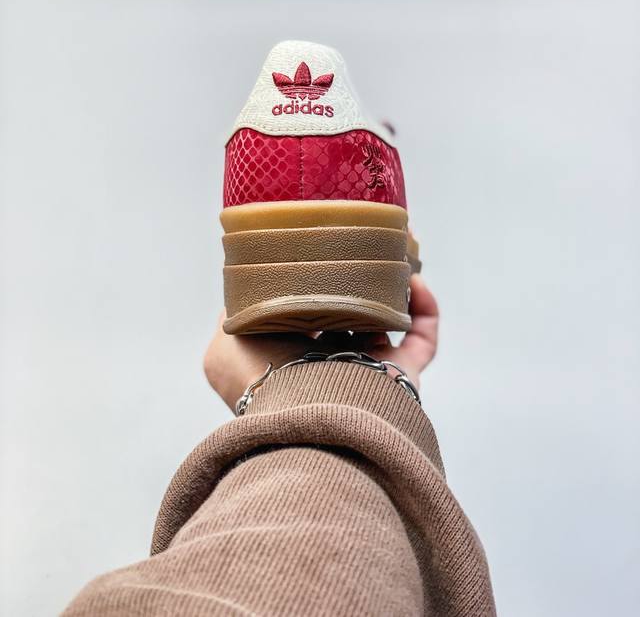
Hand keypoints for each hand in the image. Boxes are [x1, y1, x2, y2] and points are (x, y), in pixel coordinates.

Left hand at [204, 275, 438, 411]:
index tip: (323, 256)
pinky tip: (414, 280)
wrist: (300, 412)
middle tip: (362, 253)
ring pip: (389, 323)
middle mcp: (333, 365)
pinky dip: (424, 309)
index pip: (309, 317)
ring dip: (393, 289)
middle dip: (358, 285)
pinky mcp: (403, 376)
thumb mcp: (223, 347)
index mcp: (294, 357)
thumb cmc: (259, 379)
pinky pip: (423, 340)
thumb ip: (237, 316)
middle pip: (352, 316)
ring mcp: (370, 372)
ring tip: (391, 255)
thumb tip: (247, 287)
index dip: (316, 286)